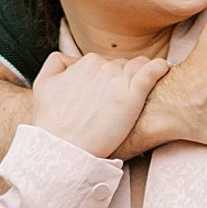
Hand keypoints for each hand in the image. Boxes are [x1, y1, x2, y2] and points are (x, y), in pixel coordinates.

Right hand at [28, 51, 169, 160]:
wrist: (61, 148)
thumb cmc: (51, 122)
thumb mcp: (43, 83)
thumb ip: (58, 63)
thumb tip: (75, 60)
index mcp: (85, 62)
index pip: (104, 62)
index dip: (105, 77)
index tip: (106, 91)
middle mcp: (102, 66)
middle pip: (121, 65)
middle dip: (120, 77)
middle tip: (118, 97)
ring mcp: (118, 80)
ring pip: (138, 67)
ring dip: (140, 74)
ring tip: (142, 86)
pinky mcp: (132, 97)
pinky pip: (152, 72)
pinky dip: (159, 68)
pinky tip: (163, 69)